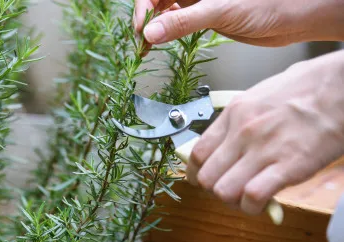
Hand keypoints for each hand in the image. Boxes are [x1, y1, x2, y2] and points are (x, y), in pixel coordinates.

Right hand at [134, 0, 343, 46]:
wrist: (290, 19)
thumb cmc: (265, 4)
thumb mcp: (218, 11)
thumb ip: (183, 22)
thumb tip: (151, 33)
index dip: (144, 8)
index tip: (142, 29)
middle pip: (157, 1)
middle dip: (146, 20)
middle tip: (142, 42)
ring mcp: (198, 3)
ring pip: (166, 12)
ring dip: (154, 28)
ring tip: (147, 47)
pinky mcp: (204, 16)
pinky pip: (178, 22)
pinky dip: (167, 32)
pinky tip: (163, 42)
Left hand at [186, 49, 343, 214]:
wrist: (340, 87)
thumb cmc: (303, 89)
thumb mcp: (258, 96)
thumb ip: (237, 120)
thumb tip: (225, 142)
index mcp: (233, 114)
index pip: (197, 153)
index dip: (196, 173)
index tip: (202, 179)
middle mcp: (242, 132)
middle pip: (206, 177)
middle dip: (213, 190)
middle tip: (228, 189)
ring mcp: (263, 150)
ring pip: (224, 191)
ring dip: (232, 200)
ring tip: (245, 196)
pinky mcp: (288, 166)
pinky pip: (253, 196)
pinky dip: (253, 206)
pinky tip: (261, 202)